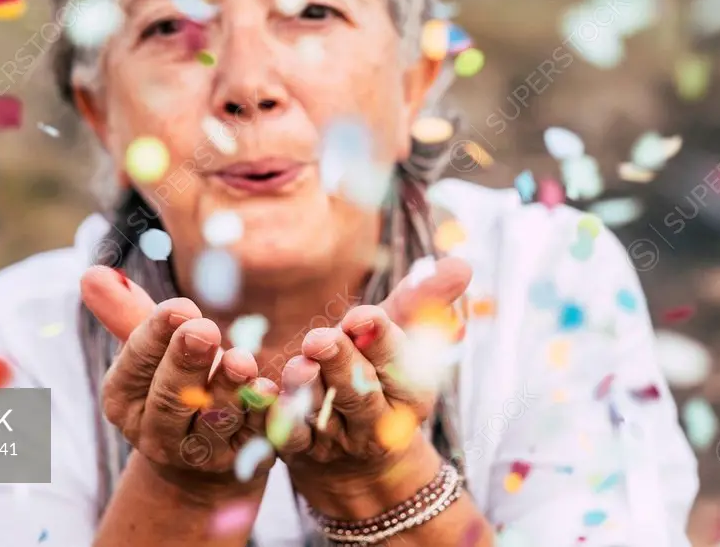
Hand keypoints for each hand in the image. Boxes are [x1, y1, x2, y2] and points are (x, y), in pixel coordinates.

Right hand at [82, 266, 278, 500]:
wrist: (206, 449)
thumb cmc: (173, 379)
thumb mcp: (149, 349)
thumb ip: (125, 312)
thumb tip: (92, 273)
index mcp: (124, 398)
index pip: (135, 362)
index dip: (156, 335)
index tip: (179, 307)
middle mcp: (156, 432)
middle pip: (169, 398)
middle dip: (186, 362)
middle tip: (204, 330)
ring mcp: (200, 454)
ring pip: (214, 422)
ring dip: (228, 390)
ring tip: (242, 360)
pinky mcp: (244, 462)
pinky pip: (256, 438)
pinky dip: (265, 414)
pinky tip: (274, 391)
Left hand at [271, 257, 471, 507]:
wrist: (358, 456)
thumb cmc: (380, 373)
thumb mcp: (402, 338)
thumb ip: (422, 301)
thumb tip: (461, 264)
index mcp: (409, 391)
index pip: (397, 364)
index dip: (380, 340)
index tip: (362, 316)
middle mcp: (375, 420)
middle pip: (358, 392)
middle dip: (341, 363)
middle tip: (320, 338)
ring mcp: (335, 440)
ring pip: (319, 415)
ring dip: (305, 390)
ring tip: (298, 365)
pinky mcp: (298, 451)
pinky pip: (281, 435)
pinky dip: (268, 413)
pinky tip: (258, 388)